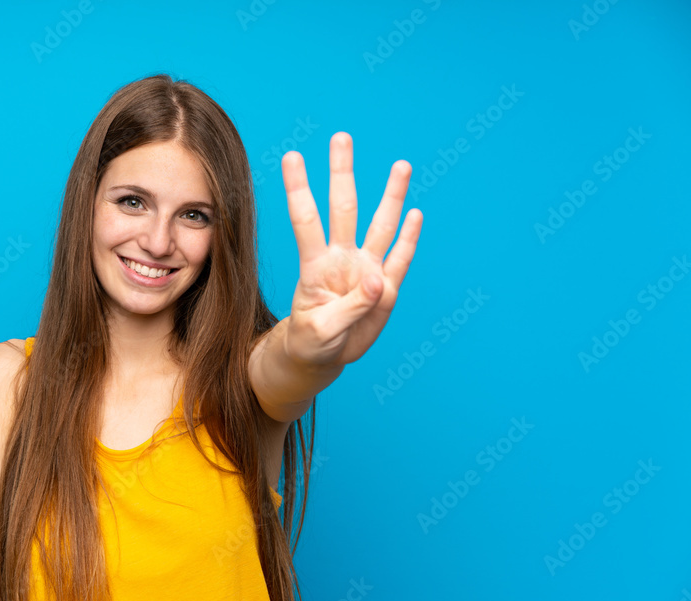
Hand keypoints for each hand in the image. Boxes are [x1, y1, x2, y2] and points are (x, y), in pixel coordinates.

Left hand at [281, 131, 422, 366]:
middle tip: (341, 137)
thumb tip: (377, 282)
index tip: (291, 156)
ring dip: (391, 196)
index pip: (306, 219)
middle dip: (342, 173)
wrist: (321, 357)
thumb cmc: (310, 341)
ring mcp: (365, 271)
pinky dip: (408, 237)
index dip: (299, 189)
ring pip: (380, 226)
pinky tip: (414, 213)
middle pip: (345, 208)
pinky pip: (400, 259)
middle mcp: (341, 260)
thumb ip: (349, 308)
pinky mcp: (385, 290)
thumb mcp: (320, 332)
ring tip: (401, 165)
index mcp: (316, 266)